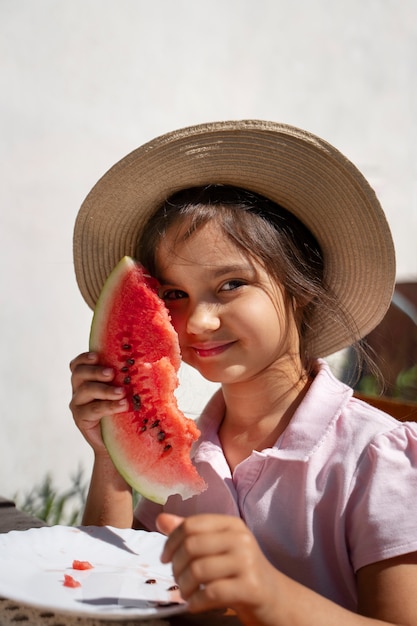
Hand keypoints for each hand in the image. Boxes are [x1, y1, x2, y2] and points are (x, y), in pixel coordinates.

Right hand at [69, 352, 128, 453]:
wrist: (118, 441)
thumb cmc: (125, 411)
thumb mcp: (127, 390)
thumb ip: (130, 376)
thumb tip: (157, 361)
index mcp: (87, 378)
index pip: (78, 364)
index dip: (84, 358)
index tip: (97, 355)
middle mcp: (79, 389)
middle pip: (79, 373)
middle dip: (95, 371)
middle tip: (111, 373)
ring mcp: (78, 404)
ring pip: (85, 390)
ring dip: (104, 389)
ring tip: (122, 392)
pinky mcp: (81, 419)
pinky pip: (92, 410)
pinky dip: (108, 406)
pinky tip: (122, 405)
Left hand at [157, 513, 280, 623]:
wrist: (275, 598)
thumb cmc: (240, 570)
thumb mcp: (217, 547)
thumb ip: (190, 533)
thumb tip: (160, 519)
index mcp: (231, 524)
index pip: (191, 525)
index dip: (170, 542)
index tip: (165, 559)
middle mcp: (240, 538)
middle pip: (191, 546)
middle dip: (176, 567)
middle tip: (177, 580)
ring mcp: (247, 562)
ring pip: (198, 570)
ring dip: (184, 587)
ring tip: (186, 593)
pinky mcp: (251, 587)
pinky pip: (211, 593)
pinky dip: (196, 602)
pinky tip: (195, 604)